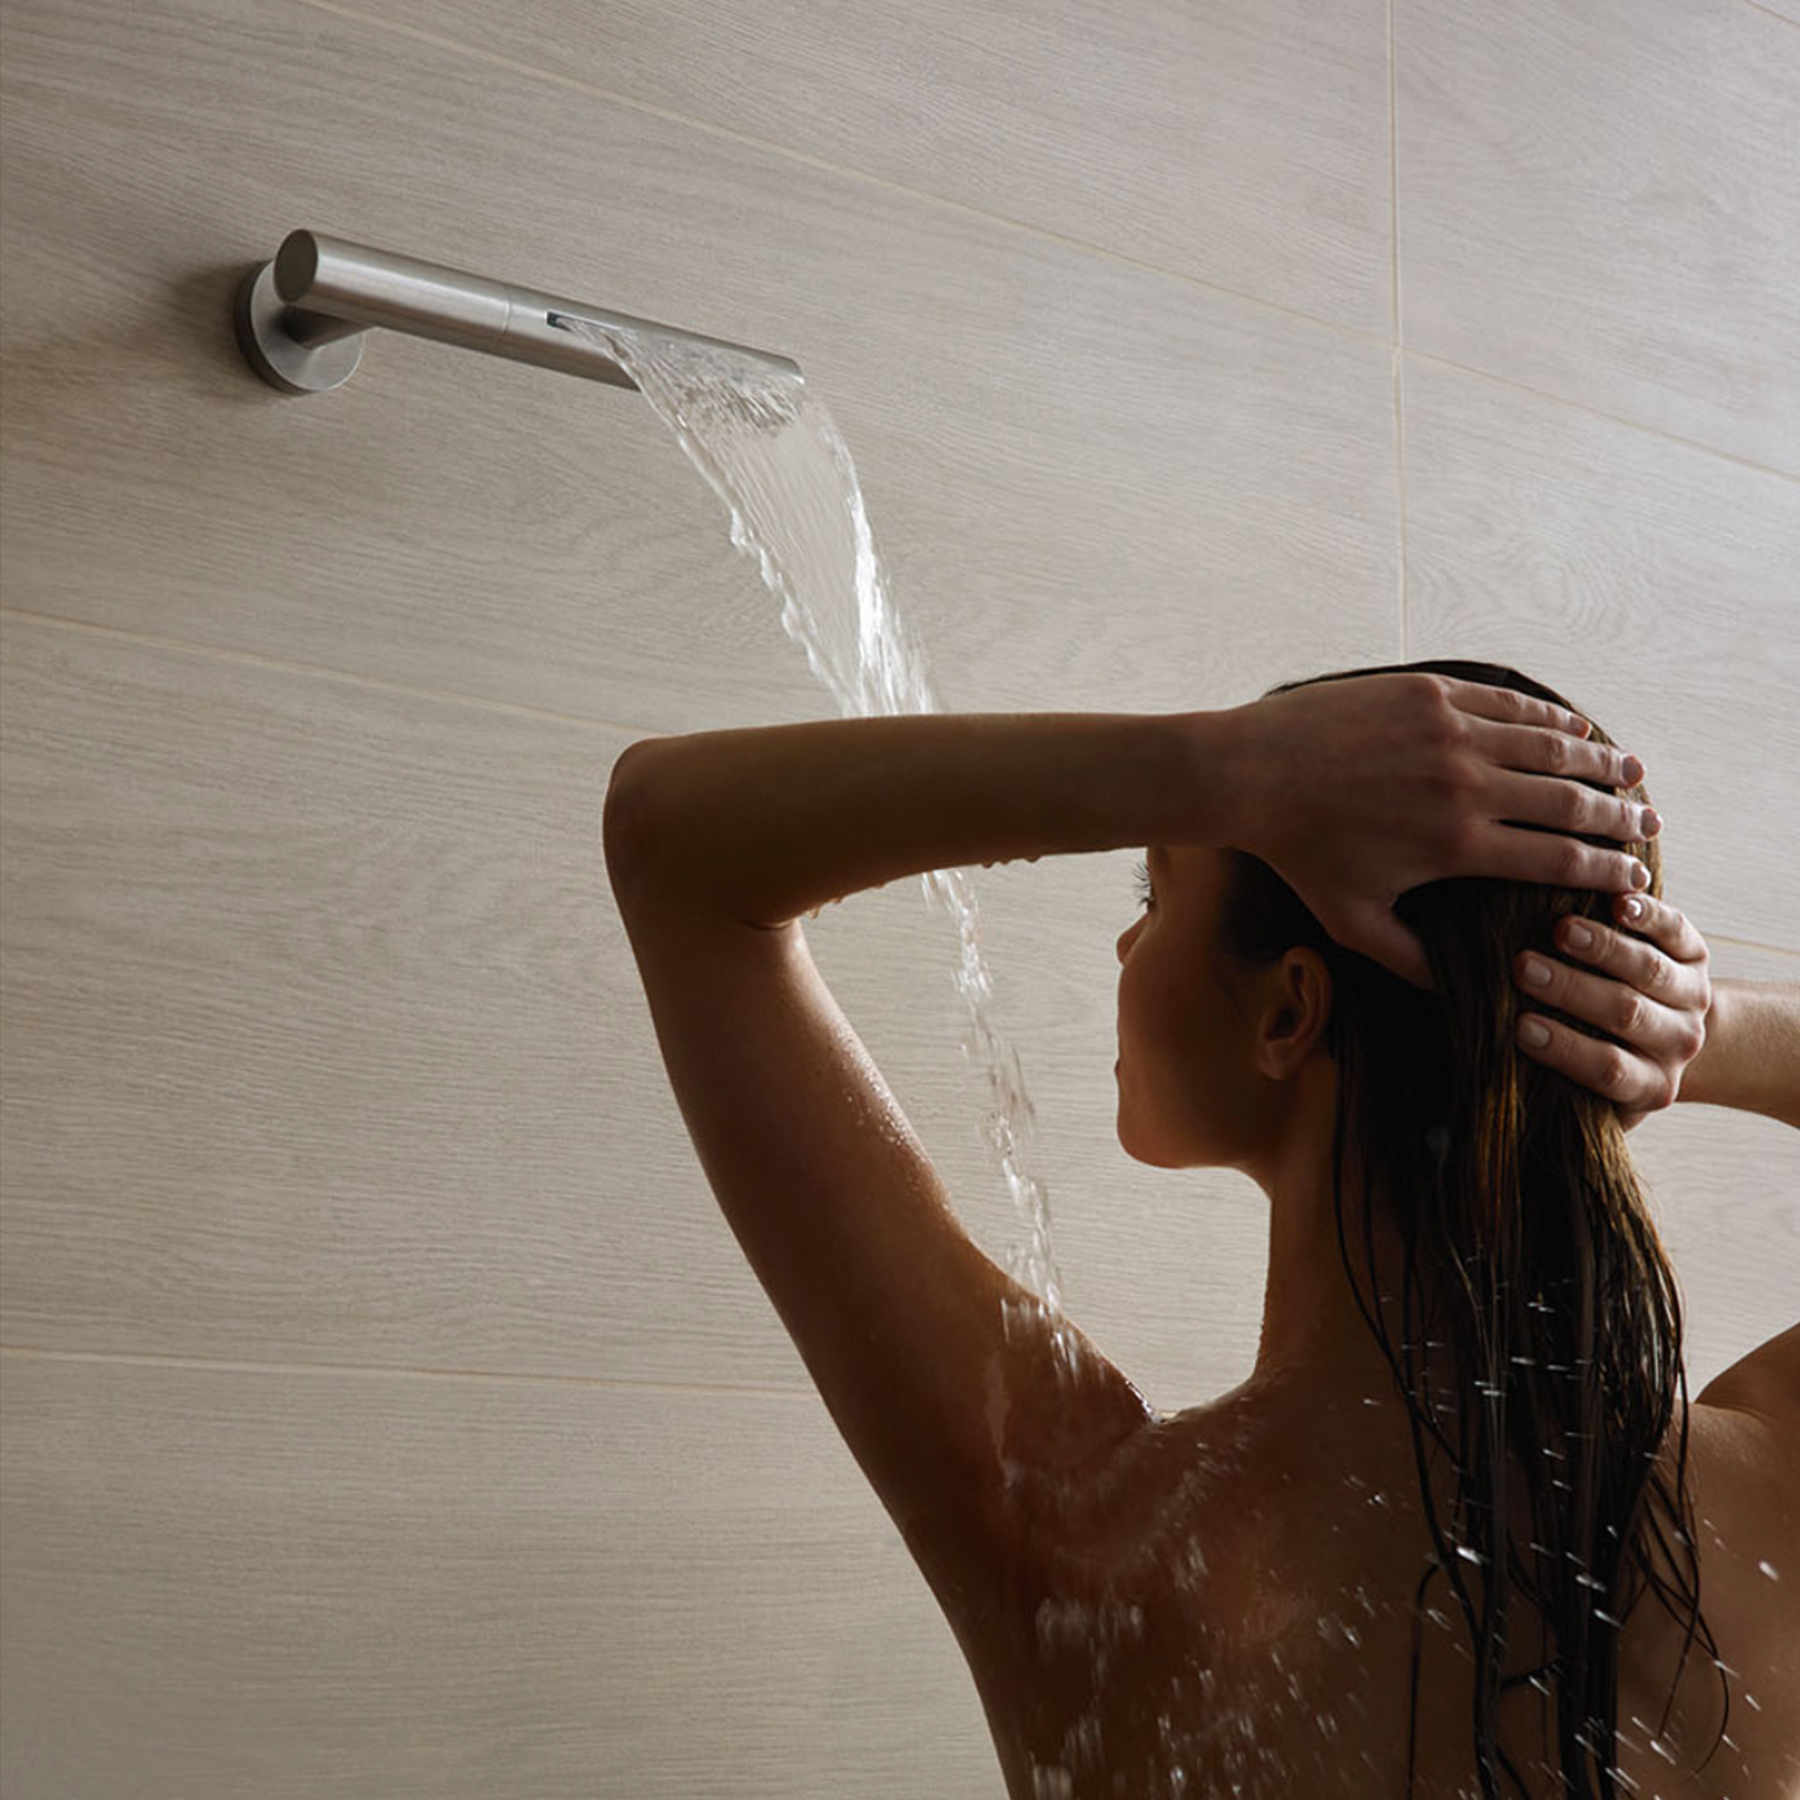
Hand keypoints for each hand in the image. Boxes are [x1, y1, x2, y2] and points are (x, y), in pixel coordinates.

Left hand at [1227, 672, 1653, 991]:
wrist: (1251, 774)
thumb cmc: (1299, 854)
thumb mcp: (1351, 923)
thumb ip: (1410, 961)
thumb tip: (1460, 995)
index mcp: (1456, 846)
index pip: (1559, 861)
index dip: (1607, 871)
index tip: (1634, 879)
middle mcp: (1465, 786)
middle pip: (1572, 801)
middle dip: (1620, 817)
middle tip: (1648, 825)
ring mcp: (1451, 732)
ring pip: (1553, 745)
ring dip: (1601, 759)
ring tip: (1631, 772)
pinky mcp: (1432, 692)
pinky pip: (1512, 703)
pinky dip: (1553, 717)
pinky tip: (1576, 727)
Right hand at [1512, 892, 1712, 1132]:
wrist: (1668, 1032)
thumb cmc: (1600, 1054)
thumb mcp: (1583, 1083)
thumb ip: (1548, 1074)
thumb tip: (1488, 1057)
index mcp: (1650, 1083)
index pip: (1609, 1070)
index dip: (1566, 1049)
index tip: (1521, 1028)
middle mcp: (1677, 1043)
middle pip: (1627, 1015)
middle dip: (1573, 990)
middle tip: (1524, 968)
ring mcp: (1692, 998)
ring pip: (1650, 972)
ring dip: (1603, 948)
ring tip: (1560, 930)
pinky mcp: (1696, 954)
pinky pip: (1675, 931)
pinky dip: (1648, 915)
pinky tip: (1617, 902)